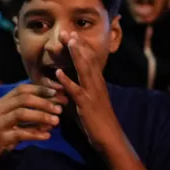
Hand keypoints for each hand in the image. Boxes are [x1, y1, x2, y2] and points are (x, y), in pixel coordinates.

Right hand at [0, 84, 65, 165]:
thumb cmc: (0, 131)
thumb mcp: (11, 117)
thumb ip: (29, 108)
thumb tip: (56, 101)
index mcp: (3, 101)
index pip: (22, 88)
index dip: (41, 88)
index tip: (58, 91)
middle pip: (24, 99)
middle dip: (45, 102)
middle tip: (61, 108)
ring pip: (21, 114)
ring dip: (42, 116)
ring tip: (57, 121)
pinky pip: (19, 134)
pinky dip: (35, 134)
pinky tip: (47, 136)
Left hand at [54, 31, 125, 155]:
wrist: (110, 139)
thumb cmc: (98, 123)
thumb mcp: (88, 104)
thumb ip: (78, 92)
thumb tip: (68, 86)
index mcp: (97, 84)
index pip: (90, 61)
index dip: (81, 48)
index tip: (72, 35)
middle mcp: (97, 85)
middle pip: (87, 61)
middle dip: (77, 46)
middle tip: (68, 31)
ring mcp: (93, 94)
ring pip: (84, 70)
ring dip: (75, 56)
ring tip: (67, 42)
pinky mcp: (87, 105)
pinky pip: (76, 90)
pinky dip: (67, 81)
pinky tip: (59, 72)